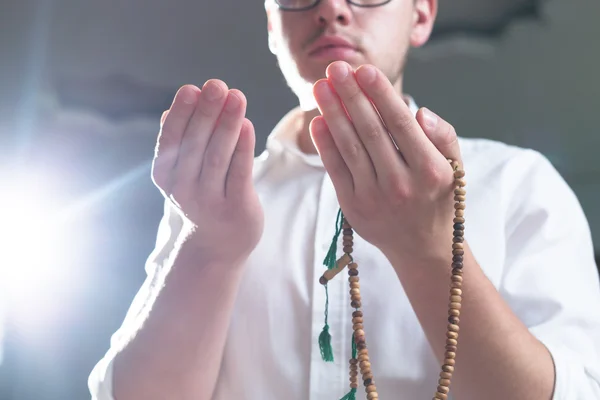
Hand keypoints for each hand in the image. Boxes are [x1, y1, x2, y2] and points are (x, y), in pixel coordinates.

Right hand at [152, 81, 263, 264]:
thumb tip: (170, 112)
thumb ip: (180, 143)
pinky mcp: (237, 208)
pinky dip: (243, 148)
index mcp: (166, 176)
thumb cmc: (201, 197)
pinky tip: (247, 125)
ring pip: (218, 157)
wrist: (215, 247)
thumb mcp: (183, 173)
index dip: (181, 114)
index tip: (191, 88)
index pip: (171, 140)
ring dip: (227, 124)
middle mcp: (184, 190)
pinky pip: (240, 173)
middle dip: (206, 112)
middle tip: (216, 84)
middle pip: (195, 145)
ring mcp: (210, 202)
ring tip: (236, 96)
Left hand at [310, 61, 462, 266]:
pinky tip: (318, 120)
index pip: (401, 124)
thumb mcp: (455, 168)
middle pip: (370, 131)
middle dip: (351, 96)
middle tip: (336, 68)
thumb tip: (421, 112)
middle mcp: (402, 184)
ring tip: (321, 86)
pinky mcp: (353, 207)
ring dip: (333, 113)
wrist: (422, 247)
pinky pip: (336, 170)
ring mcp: (375, 197)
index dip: (380, 94)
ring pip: (350, 147)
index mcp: (430, 170)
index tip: (364, 69)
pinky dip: (325, 144)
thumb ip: (444, 137)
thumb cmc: (438, 198)